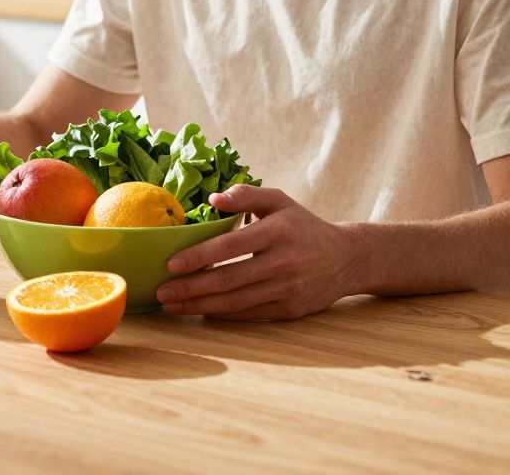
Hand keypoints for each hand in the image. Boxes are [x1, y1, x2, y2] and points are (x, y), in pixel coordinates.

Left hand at [155, 185, 363, 319]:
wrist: (348, 258)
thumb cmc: (303, 226)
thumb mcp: (279, 201)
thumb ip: (246, 195)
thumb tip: (213, 199)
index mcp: (278, 231)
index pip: (230, 246)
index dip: (199, 256)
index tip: (171, 264)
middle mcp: (285, 262)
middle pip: (228, 279)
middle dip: (190, 288)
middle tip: (161, 292)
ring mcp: (289, 288)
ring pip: (236, 302)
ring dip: (200, 306)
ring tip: (172, 306)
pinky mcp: (292, 309)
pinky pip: (250, 313)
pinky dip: (223, 315)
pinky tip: (200, 311)